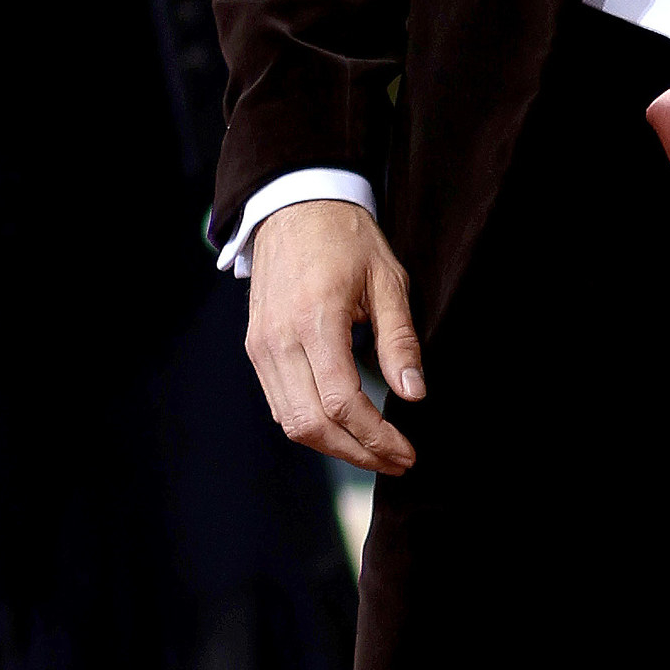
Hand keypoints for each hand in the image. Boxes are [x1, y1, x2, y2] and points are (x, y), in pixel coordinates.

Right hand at [245, 199, 423, 474]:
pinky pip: (280, 404)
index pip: (341, 402)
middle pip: (312, 424)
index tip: (406, 452)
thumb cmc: (346, 240)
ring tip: (376, 454)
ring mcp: (261, 347)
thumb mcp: (388, 282)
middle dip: (358, 454)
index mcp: (315, 320)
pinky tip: (344, 430)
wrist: (294, 207)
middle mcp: (279, 340)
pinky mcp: (256, 349)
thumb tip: (413, 393)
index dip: (376, 437)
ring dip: (334, 447)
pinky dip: (311, 426)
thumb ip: (399, 340)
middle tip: (397, 463)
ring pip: (291, 422)